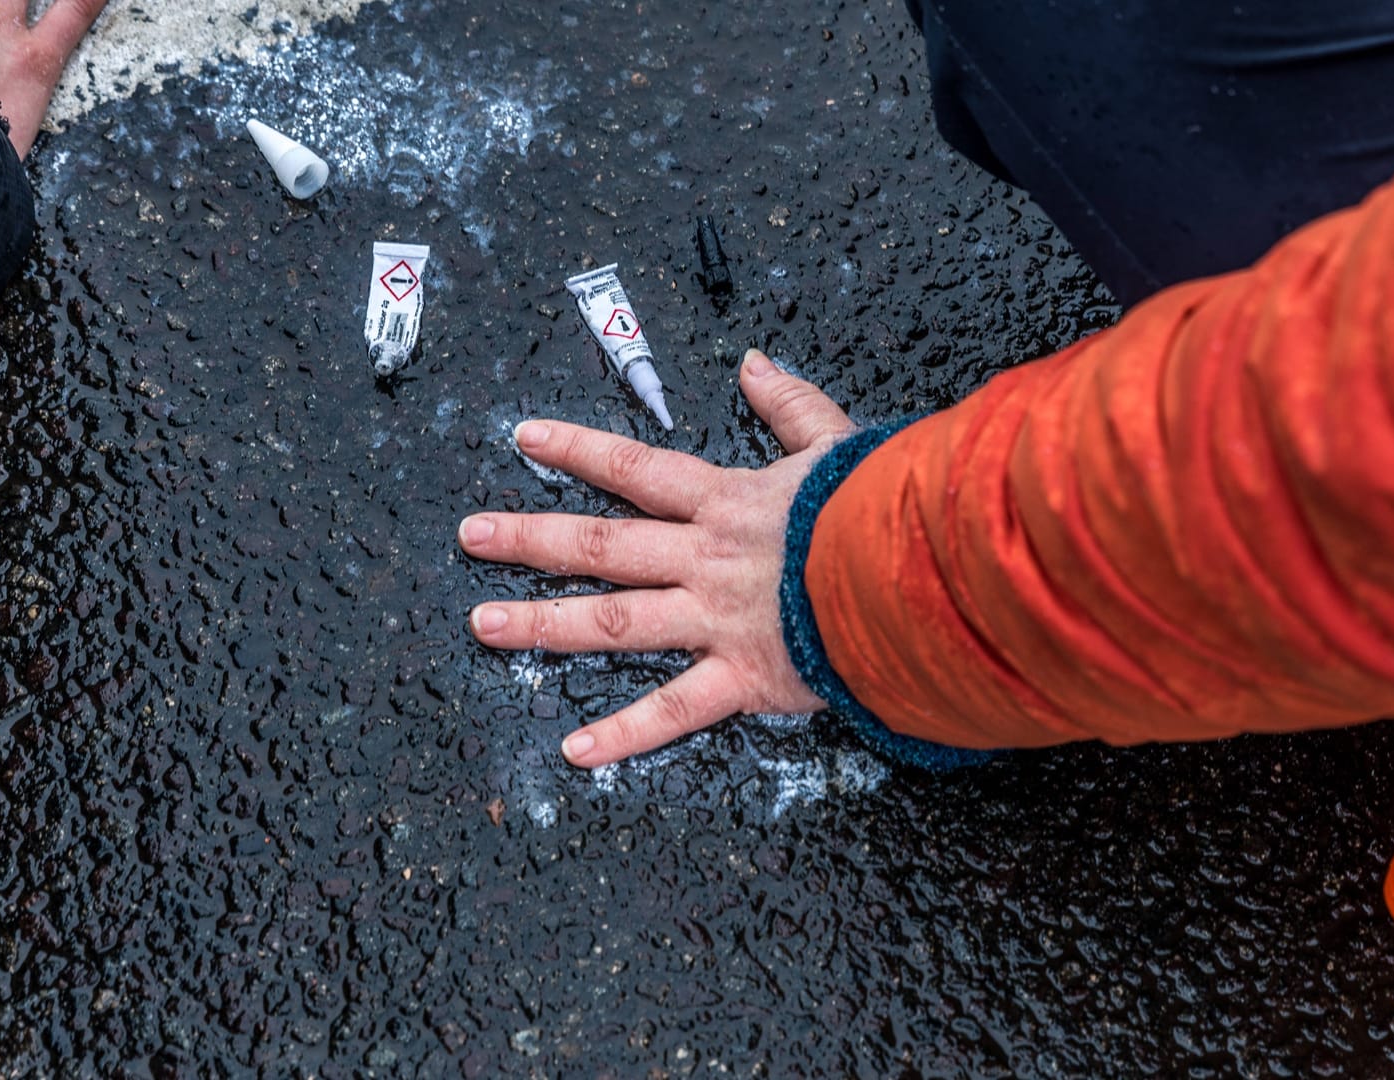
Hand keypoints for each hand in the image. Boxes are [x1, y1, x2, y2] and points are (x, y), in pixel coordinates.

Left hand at [460, 350, 858, 767]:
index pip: (637, 469)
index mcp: (728, 501)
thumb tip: (752, 363)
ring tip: (482, 627)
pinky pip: (674, 710)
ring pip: (614, 621)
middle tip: (470, 535)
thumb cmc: (887, 508)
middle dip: (530, 537)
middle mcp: (707, 558)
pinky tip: (572, 749)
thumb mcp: (840, 440)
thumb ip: (791, 404)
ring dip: (543, 624)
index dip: (579, 451)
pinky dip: (624, 734)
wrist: (924, 573)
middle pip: (602, 544)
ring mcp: (717, 620)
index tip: (523, 438)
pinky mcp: (744, 677)